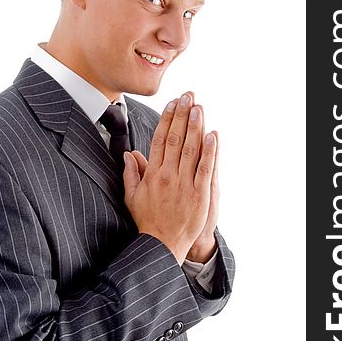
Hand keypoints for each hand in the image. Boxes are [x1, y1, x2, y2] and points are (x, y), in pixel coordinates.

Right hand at [123, 92, 216, 265]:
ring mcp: (184, 184)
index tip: (172, 104)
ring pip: (191, 150)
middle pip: (176, 139)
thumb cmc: (147, 220)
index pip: (160, 140)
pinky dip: (209, 151)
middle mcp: (168, 175)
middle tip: (188, 96)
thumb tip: (129, 154)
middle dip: (182, 115)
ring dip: (195, 126)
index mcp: (152, 174)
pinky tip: (212, 134)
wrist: (162, 244)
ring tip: (199, 107)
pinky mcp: (200, 194)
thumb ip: (131, 174)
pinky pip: (206, 168)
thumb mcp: (132, 197)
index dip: (167, 119)